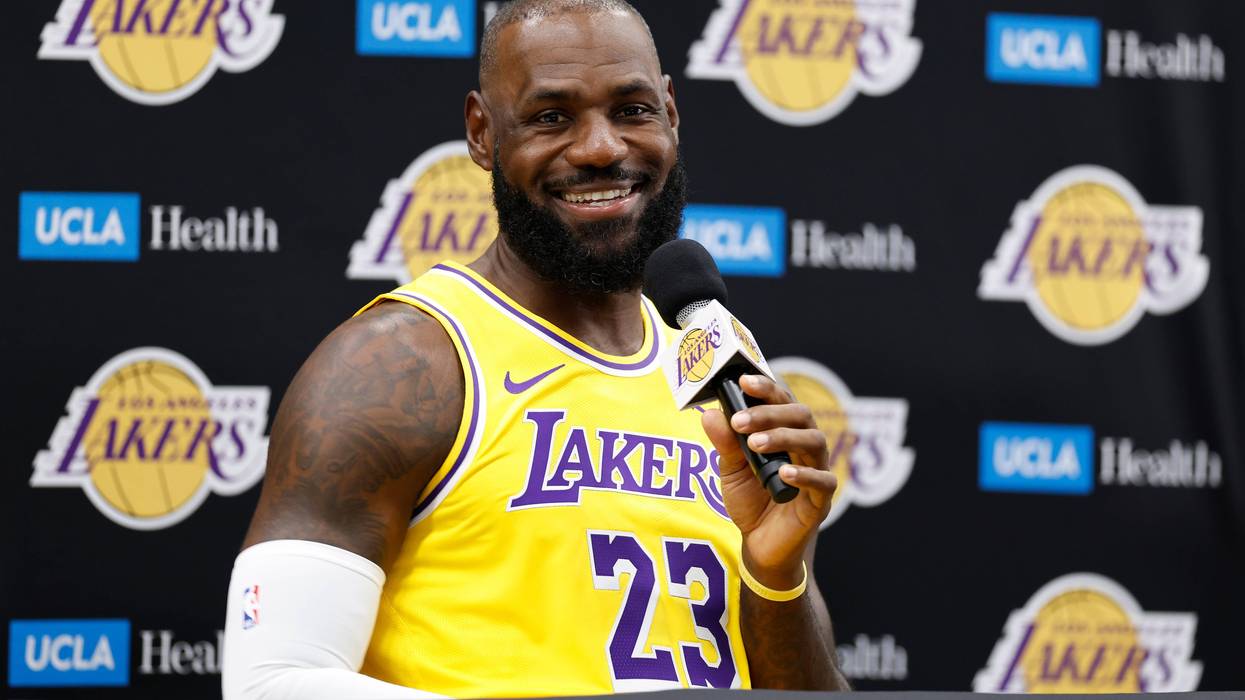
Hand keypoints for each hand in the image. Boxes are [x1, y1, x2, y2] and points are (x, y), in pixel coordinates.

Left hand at [701, 374, 835, 589]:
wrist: (758, 545)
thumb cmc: (750, 501)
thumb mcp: (730, 470)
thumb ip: (725, 443)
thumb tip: (710, 414)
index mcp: (785, 433)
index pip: (782, 401)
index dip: (767, 388)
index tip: (743, 381)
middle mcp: (805, 447)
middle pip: (801, 415)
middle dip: (770, 413)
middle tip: (739, 422)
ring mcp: (817, 471)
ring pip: (814, 441)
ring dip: (784, 437)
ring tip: (755, 444)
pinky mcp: (821, 500)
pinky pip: (824, 481)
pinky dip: (805, 474)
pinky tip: (784, 472)